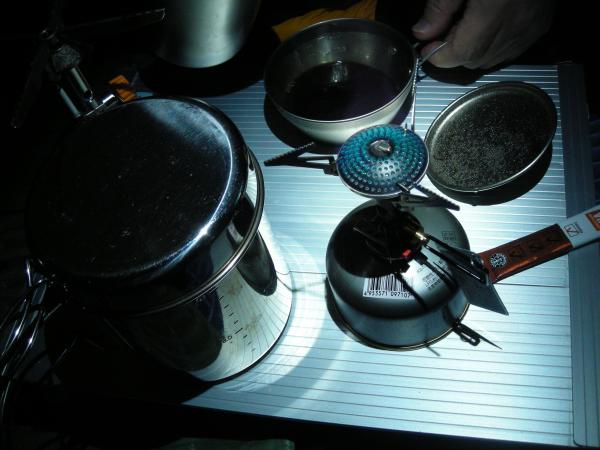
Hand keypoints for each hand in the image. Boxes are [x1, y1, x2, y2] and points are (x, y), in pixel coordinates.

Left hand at [412, 0, 556, 68]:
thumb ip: (440, 7)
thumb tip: (423, 33)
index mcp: (493, 11)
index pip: (462, 53)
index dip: (440, 56)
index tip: (427, 49)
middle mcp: (515, 25)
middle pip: (476, 60)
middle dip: (455, 52)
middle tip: (445, 31)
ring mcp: (531, 27)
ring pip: (493, 59)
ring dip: (474, 51)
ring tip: (466, 26)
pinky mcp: (541, 24)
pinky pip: (511, 49)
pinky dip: (494, 46)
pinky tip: (487, 27)